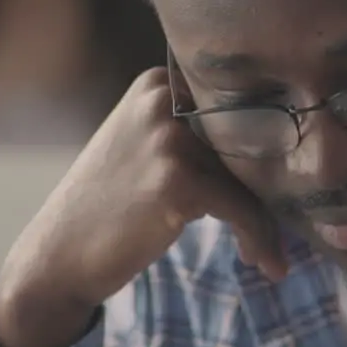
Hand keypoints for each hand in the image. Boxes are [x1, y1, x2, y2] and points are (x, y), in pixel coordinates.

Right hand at [0, 68, 285, 346]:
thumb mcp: (146, 145)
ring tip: (268, 252)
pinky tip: (268, 265)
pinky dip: (261, 239)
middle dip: (273, 184)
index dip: (268, 146)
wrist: (58, 255)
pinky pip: (243, 208)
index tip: (287, 183)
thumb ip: (198, 130)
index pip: (238, 105)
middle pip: (250, 137)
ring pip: (252, 175)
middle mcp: (163, 99)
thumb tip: (283, 141)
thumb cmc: (111, 206)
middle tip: (289, 222)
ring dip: (269, 219)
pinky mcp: (176, 180)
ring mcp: (168, 138)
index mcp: (158, 82)